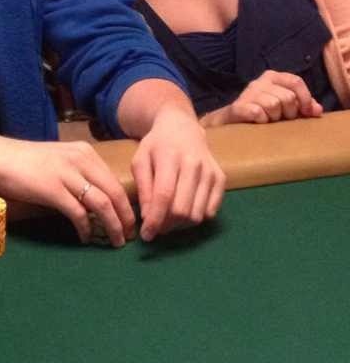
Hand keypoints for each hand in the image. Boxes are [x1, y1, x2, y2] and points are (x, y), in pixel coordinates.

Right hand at [0, 135, 135, 245]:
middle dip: (126, 218)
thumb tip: (98, 199)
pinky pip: (78, 213)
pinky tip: (85, 238)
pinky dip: (86, 228)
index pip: (115, 181)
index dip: (127, 204)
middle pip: (115, 193)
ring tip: (116, 241)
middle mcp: (81, 160)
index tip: (130, 221)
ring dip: (113, 225)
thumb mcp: (61, 160)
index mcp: (85, 153)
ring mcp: (67, 174)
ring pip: (102, 203)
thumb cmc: (27, 161)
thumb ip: (79, 174)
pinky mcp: (53, 189)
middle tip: (130, 236)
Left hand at [132, 105, 225, 240]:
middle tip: (156, 226)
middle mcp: (193, 163)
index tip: (147, 235)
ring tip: (169, 218)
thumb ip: (143, 188)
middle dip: (166, 225)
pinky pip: (211, 211)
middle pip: (182, 209)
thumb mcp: (140, 160)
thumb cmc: (157, 145)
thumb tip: (147, 218)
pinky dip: (197, 217)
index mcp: (169, 156)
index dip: (155, 219)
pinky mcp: (221, 178)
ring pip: (197, 214)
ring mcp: (210, 171)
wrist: (182, 127)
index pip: (164, 195)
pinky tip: (185, 208)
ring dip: (181, 224)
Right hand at [203, 70, 322, 126]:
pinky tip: (258, 122)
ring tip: (269, 120)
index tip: (306, 113)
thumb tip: (318, 110)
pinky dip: (261, 121)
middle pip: (287, 97)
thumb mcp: (286, 107)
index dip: (305, 98)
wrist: (233, 123)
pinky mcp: (238, 107)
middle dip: (289, 112)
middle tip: (281, 118)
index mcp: (273, 77)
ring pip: (273, 104)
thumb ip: (304, 106)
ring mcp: (248, 93)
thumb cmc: (264, 113)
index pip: (296, 81)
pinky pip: (257, 113)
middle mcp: (260, 82)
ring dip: (274, 118)